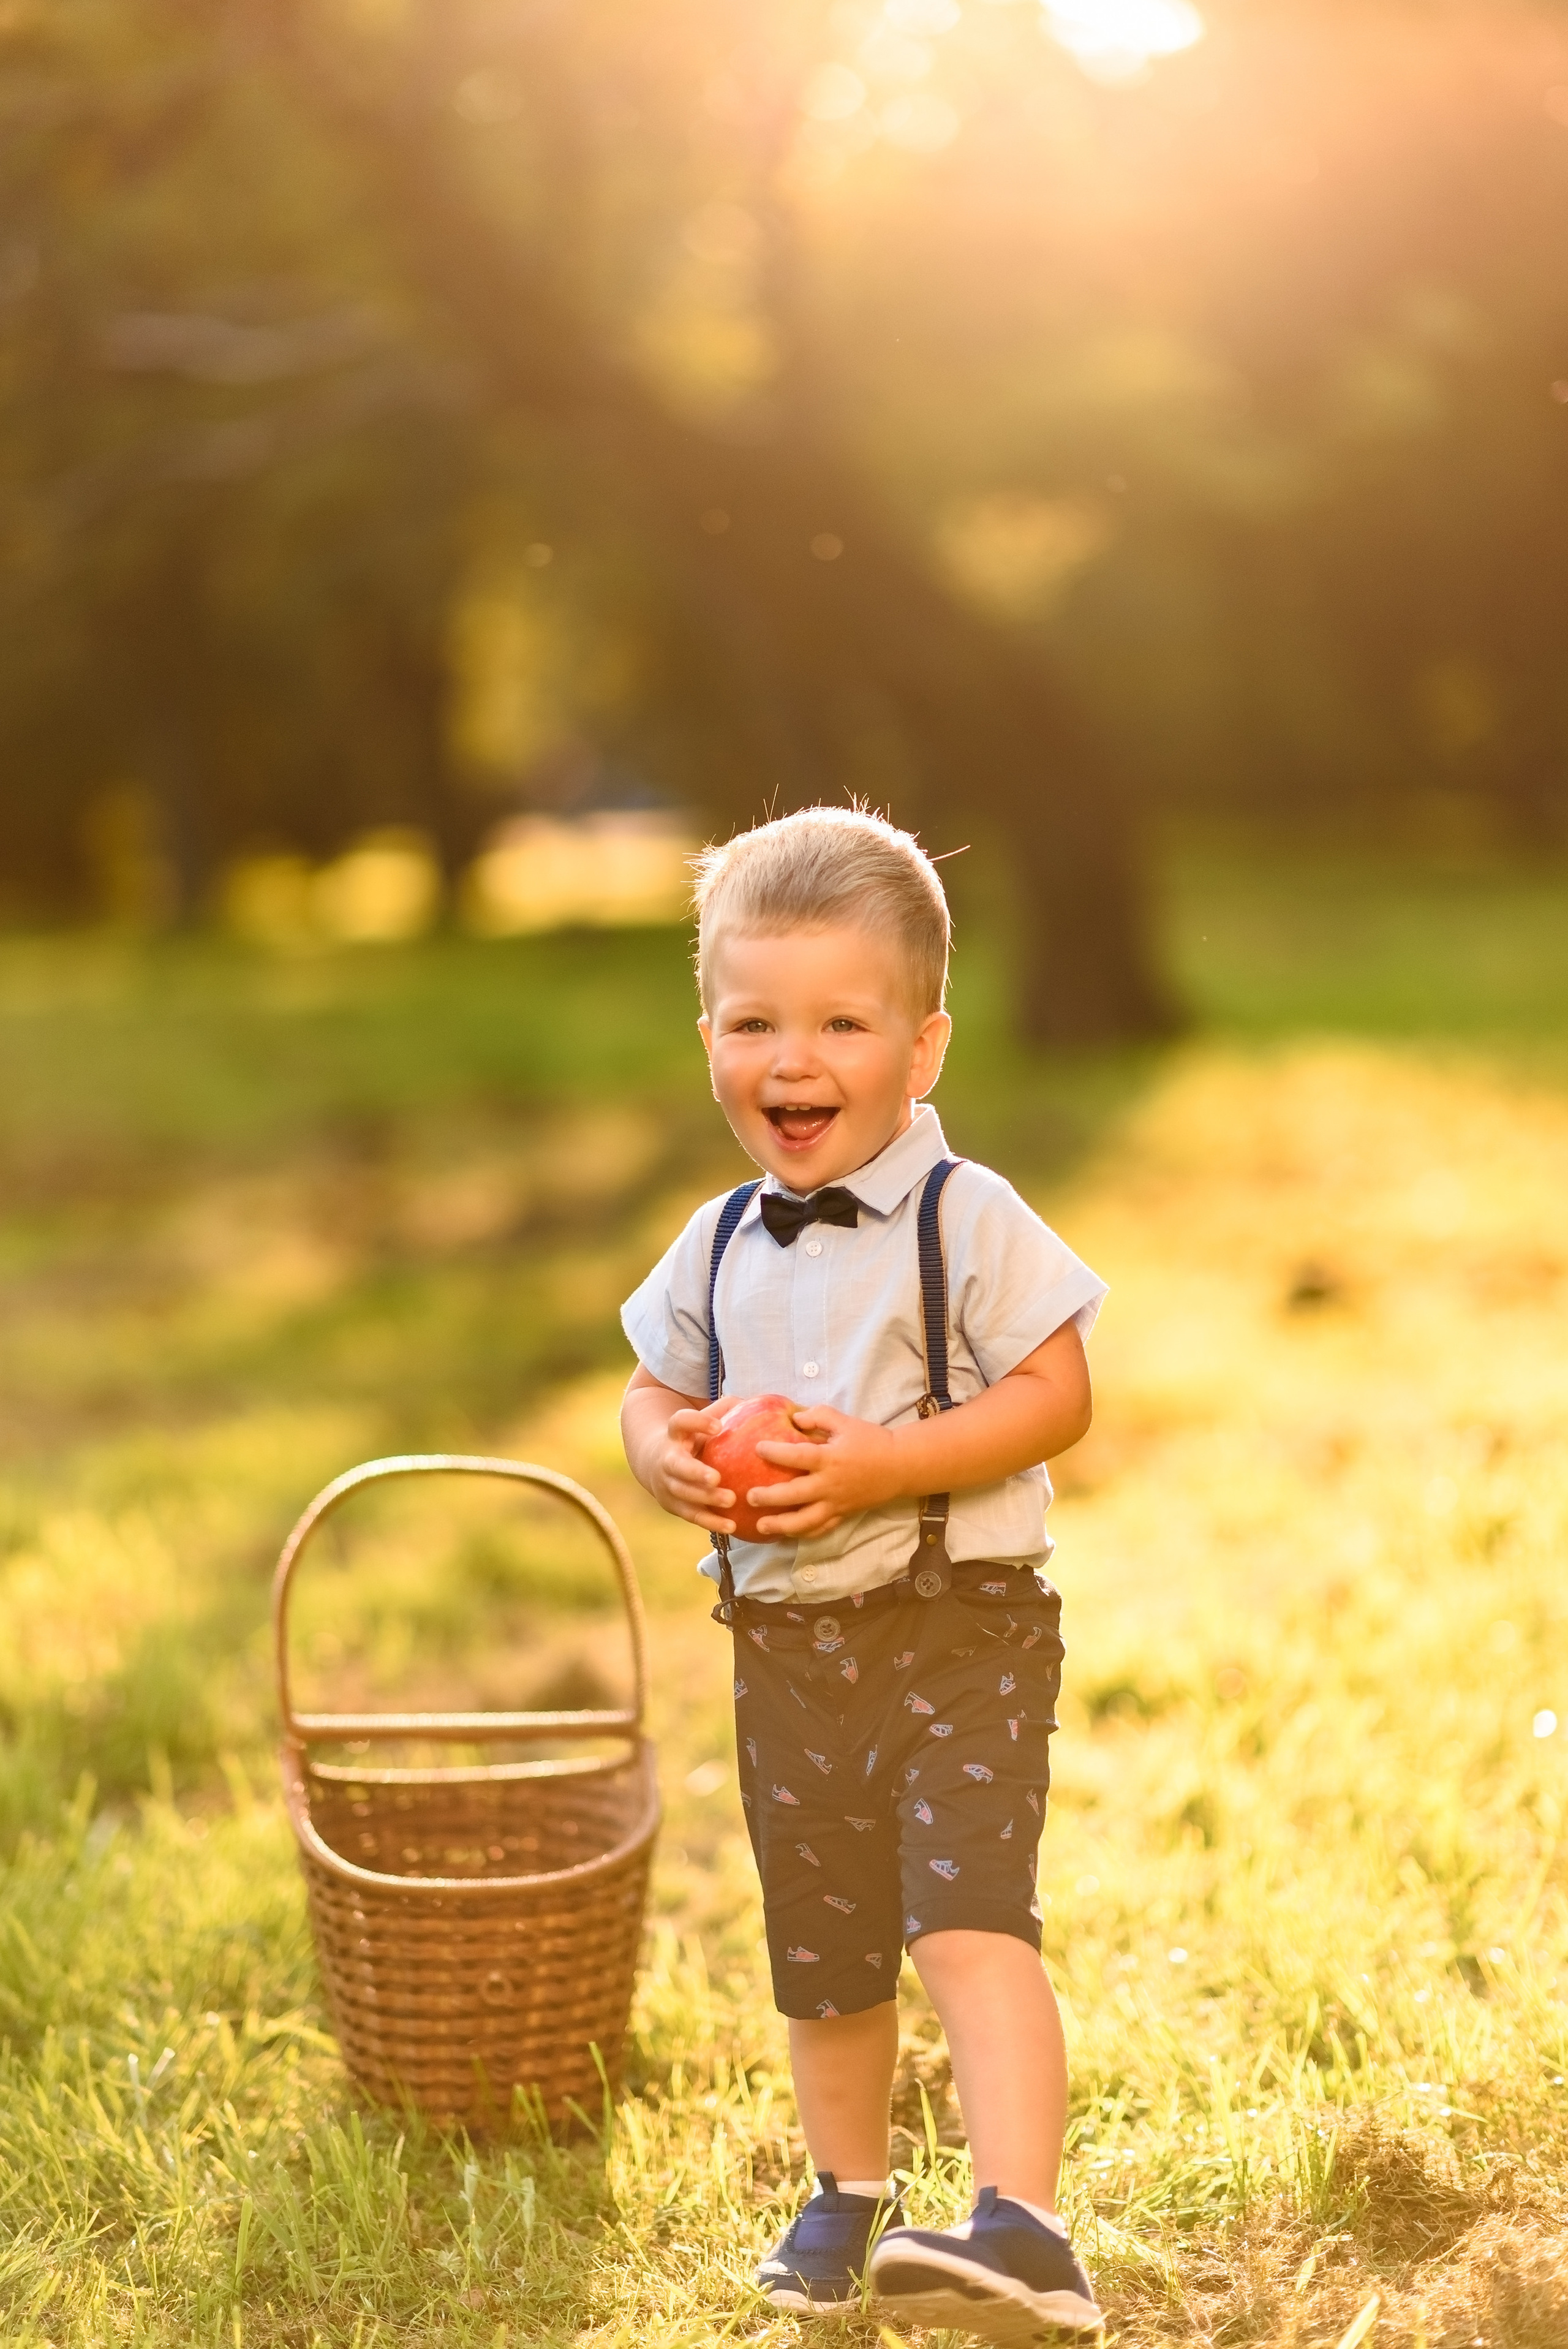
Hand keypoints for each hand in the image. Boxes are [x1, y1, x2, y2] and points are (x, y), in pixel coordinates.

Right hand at [645, 1399, 738, 1533]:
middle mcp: (667, 1459)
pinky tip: (732, 1526)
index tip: (718, 1426)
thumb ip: (723, 1411)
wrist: (656, 1463)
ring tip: (731, 1500)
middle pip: (676, 1467)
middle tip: (716, 1478)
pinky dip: (711, 1522)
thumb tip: (754, 1402)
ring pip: (684, 1494)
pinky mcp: (673, 1505)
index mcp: (675, 1434)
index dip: (697, 1423)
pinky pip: (691, 1516)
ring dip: (705, 1498)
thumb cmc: (692, 1438)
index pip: (680, 1422)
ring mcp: (668, 1484)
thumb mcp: (700, 1422)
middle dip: (694, 1473)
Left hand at [750, 1406, 903, 1538]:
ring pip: (805, 1521)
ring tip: (761, 1526)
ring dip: (781, 1525)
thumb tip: (795, 1418)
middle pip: (795, 1495)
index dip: (775, 1453)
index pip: (797, 1456)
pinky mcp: (842, 1515)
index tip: (757, 1448)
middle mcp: (830, 1484)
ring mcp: (836, 1503)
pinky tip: (786, 1533)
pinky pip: (820, 1529)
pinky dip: (803, 1533)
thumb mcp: (846, 1422)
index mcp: (830, 1458)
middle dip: (769, 1498)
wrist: (900, 1466)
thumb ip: (819, 1416)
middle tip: (749, 1497)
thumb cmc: (872, 1441)